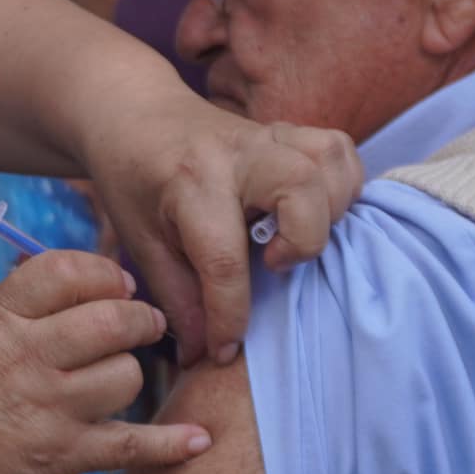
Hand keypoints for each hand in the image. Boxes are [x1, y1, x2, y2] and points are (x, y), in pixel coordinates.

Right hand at [0, 251, 208, 473]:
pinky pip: (131, 445)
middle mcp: (27, 361)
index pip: (68, 272)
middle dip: (138, 316)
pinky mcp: (62, 458)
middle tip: (141, 322)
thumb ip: (20, 302)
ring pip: (126, 376)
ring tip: (119, 373)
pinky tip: (199, 438)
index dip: (104, 272)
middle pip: (111, 321)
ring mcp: (48, 412)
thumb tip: (86, 279)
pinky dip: (171, 444)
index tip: (114, 284)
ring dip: (132, 371)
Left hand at [79, 87, 363, 365]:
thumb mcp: (141, 242)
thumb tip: (203, 356)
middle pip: (301, 187)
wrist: (134, 117)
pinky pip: (337, 149)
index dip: (229, 318)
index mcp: (190, 184)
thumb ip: (177, 298)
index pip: (224, 259)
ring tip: (294, 237)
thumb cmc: (134, 182)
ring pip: (328, 163)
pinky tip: (315, 211)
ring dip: (328, 210)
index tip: (224, 349)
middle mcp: (236, 154)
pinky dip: (341, 184)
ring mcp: (267, 135)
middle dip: (302, 241)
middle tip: (272, 265)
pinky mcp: (287, 132)